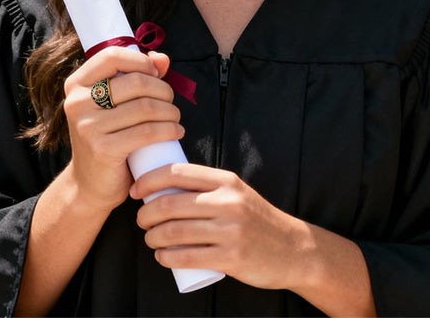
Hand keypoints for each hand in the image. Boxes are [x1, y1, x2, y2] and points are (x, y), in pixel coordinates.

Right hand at [62, 48, 184, 212]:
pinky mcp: (103, 149)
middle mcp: (77, 102)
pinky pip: (147, 132)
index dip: (141, 61)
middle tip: (170, 102)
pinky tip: (176, 132)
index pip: (112, 55)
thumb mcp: (116, 103)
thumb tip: (162, 59)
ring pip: (145, 107)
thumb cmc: (109, 136)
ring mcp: (88, 126)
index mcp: (77, 84)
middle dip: (163, 90)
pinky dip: (169, 130)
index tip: (156, 74)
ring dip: (170, 111)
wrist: (90, 185)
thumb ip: (138, 75)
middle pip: (136, 82)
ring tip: (174, 118)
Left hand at [132, 163, 303, 290]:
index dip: (149, 180)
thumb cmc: (255, 218)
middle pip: (170, 204)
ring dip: (152, 237)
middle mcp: (227, 201)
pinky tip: (162, 257)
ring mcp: (230, 230)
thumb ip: (206, 187)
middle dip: (145, 214)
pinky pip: (187, 257)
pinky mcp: (231, 257)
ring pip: (174, 232)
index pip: (177, 172)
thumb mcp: (236, 192)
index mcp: (226, 180)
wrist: (293, 248)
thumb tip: (162, 186)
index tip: (136, 191)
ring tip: (150, 239)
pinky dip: (166, 257)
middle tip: (141, 220)